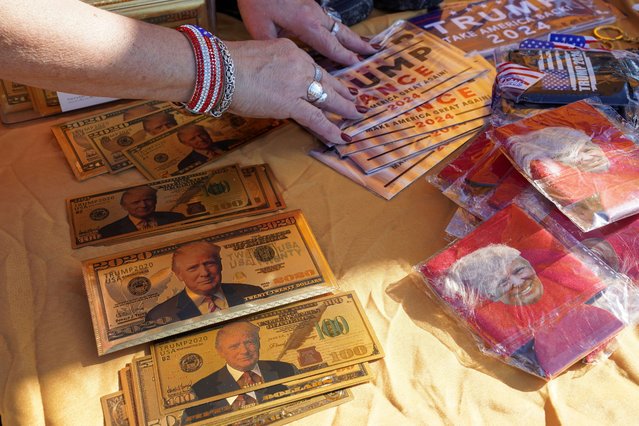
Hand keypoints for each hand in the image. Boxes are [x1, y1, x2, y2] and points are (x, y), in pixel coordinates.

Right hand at [226, 38, 363, 143]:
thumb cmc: (227, 65)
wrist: (220, 69)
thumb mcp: (256, 57)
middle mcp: (299, 64)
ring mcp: (297, 84)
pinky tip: (340, 137)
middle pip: (326, 80)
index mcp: (289, 50)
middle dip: (342, 92)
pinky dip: (330, 129)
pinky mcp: (291, 103)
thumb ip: (270, 69)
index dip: (324, 78)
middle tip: (355, 99)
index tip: (333, 84)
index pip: (312, 67)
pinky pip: (316, 118)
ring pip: (327, 98)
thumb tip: (270, 83)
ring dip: (344, 109)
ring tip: (356, 116)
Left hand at [237, 0, 378, 65]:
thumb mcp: (260, 29)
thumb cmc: (256, 1)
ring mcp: (312, 7)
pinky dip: (338, 28)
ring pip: (336, 24)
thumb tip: (282, 63)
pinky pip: (328, 19)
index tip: (358, 64)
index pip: (329, 45)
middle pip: (341, 32)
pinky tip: (338, 33)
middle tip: (373, 52)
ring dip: (350, 35)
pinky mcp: (307, 2)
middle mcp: (314, 15)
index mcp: (305, 24)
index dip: (344, 57)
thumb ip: (276, 47)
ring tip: (363, 44)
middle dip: (357, 44)